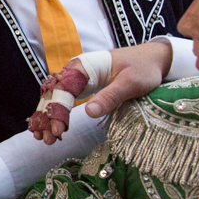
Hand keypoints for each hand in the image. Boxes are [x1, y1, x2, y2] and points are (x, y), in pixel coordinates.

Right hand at [34, 41, 172, 143]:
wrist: (153, 58)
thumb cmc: (143, 68)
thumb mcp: (131, 83)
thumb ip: (110, 96)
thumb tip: (89, 112)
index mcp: (84, 66)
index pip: (62, 90)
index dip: (57, 110)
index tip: (57, 130)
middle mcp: (76, 70)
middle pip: (54, 94)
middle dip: (48, 117)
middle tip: (46, 139)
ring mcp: (78, 78)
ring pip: (56, 97)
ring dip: (49, 117)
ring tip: (45, 138)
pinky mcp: (83, 86)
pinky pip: (65, 99)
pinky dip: (57, 113)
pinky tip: (54, 127)